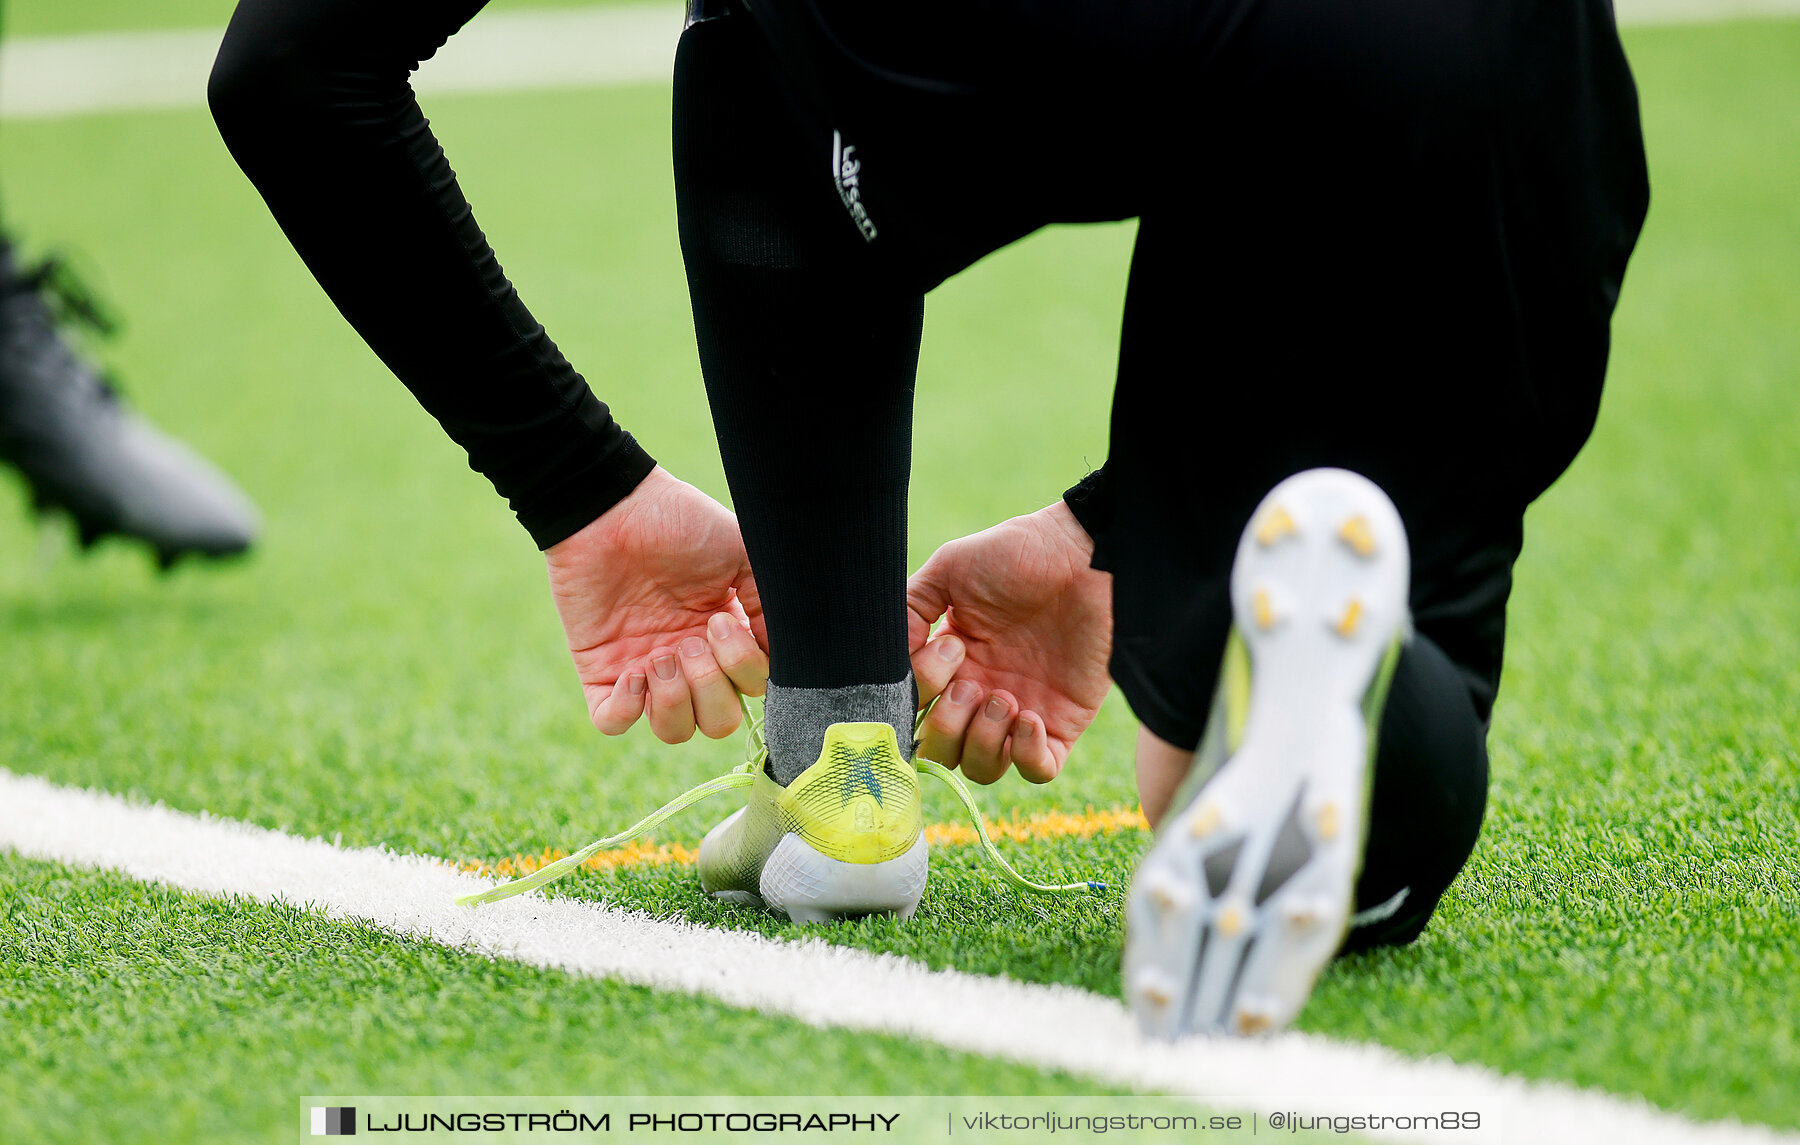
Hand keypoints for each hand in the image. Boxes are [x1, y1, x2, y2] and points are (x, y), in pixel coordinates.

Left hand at [546, 467, 767, 742]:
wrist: (613, 507)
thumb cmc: (680, 523)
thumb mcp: (743, 555)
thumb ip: (769, 606)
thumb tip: (783, 655)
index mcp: (726, 638)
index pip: (751, 690)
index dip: (742, 671)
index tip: (720, 621)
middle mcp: (691, 661)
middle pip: (717, 722)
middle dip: (709, 690)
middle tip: (690, 642)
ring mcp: (647, 669)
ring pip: (672, 730)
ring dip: (673, 701)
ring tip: (660, 654)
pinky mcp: (602, 670)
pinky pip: (613, 722)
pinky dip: (627, 708)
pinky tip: (633, 669)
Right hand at [907, 501, 1111, 783]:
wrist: (1083, 554)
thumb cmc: (1018, 554)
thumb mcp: (950, 571)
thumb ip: (910, 610)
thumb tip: (891, 659)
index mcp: (952, 664)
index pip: (914, 709)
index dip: (922, 693)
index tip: (951, 647)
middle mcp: (981, 694)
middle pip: (942, 753)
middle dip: (945, 728)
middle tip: (970, 685)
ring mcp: (1020, 711)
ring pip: (982, 769)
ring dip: (982, 742)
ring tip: (1004, 699)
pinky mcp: (1062, 722)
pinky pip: (1038, 771)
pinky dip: (1026, 755)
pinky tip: (1029, 717)